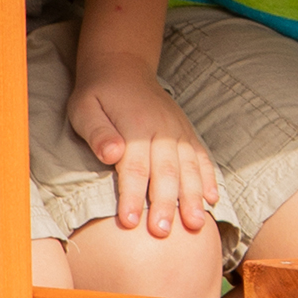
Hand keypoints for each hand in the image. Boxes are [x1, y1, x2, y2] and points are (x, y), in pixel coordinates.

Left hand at [68, 56, 222, 237]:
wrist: (123, 65)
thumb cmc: (98, 93)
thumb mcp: (84, 108)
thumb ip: (98, 132)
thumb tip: (111, 153)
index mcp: (135, 126)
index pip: (134, 168)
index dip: (132, 196)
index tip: (130, 223)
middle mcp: (162, 130)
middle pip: (165, 173)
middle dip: (165, 205)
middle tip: (163, 232)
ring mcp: (178, 131)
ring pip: (188, 168)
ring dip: (192, 198)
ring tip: (195, 224)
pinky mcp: (187, 133)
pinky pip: (202, 157)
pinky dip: (209, 178)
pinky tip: (213, 199)